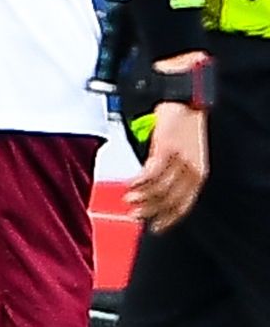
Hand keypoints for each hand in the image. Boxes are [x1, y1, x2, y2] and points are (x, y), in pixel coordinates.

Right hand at [126, 92, 208, 231]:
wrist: (184, 99)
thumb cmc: (182, 124)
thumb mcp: (185, 153)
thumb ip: (171, 171)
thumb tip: (152, 187)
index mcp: (198, 174)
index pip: (184, 205)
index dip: (169, 219)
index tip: (156, 227)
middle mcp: (191, 169)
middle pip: (169, 199)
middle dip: (150, 211)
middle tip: (135, 215)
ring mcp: (179, 160)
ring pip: (159, 188)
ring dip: (141, 197)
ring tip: (128, 200)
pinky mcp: (166, 148)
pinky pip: (150, 172)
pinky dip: (137, 181)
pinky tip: (129, 184)